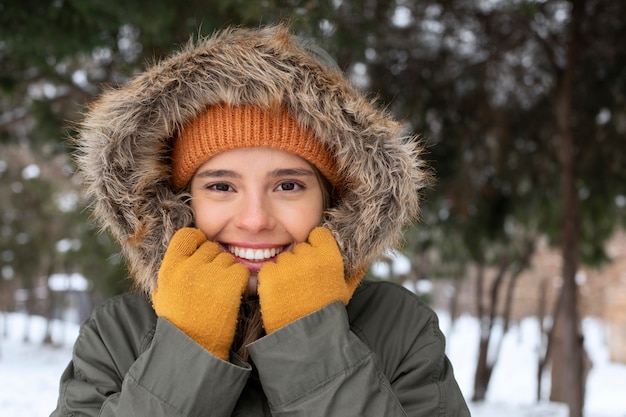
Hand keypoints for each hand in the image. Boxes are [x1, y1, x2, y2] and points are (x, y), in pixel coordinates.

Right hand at [152, 228, 248, 360]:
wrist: (195, 348)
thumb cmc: (179, 324)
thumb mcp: (163, 295)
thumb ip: (170, 273)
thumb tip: (180, 257)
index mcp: (170, 267)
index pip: (187, 235)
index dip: (197, 241)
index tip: (202, 252)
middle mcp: (189, 267)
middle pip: (211, 247)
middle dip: (215, 261)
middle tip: (213, 282)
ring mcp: (211, 274)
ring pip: (228, 258)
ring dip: (228, 272)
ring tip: (221, 293)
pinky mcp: (231, 283)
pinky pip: (241, 270)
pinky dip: (241, 281)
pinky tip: (233, 295)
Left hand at [257, 227, 360, 332]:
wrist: (308, 337)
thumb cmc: (328, 311)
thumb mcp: (346, 289)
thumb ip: (354, 270)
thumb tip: (364, 257)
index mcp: (329, 256)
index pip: (318, 234)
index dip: (316, 246)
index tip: (316, 261)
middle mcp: (308, 257)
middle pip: (299, 248)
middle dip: (300, 262)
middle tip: (304, 284)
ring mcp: (287, 266)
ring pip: (283, 259)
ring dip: (285, 271)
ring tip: (293, 292)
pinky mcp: (269, 276)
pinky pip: (268, 270)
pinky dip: (272, 280)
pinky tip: (281, 295)